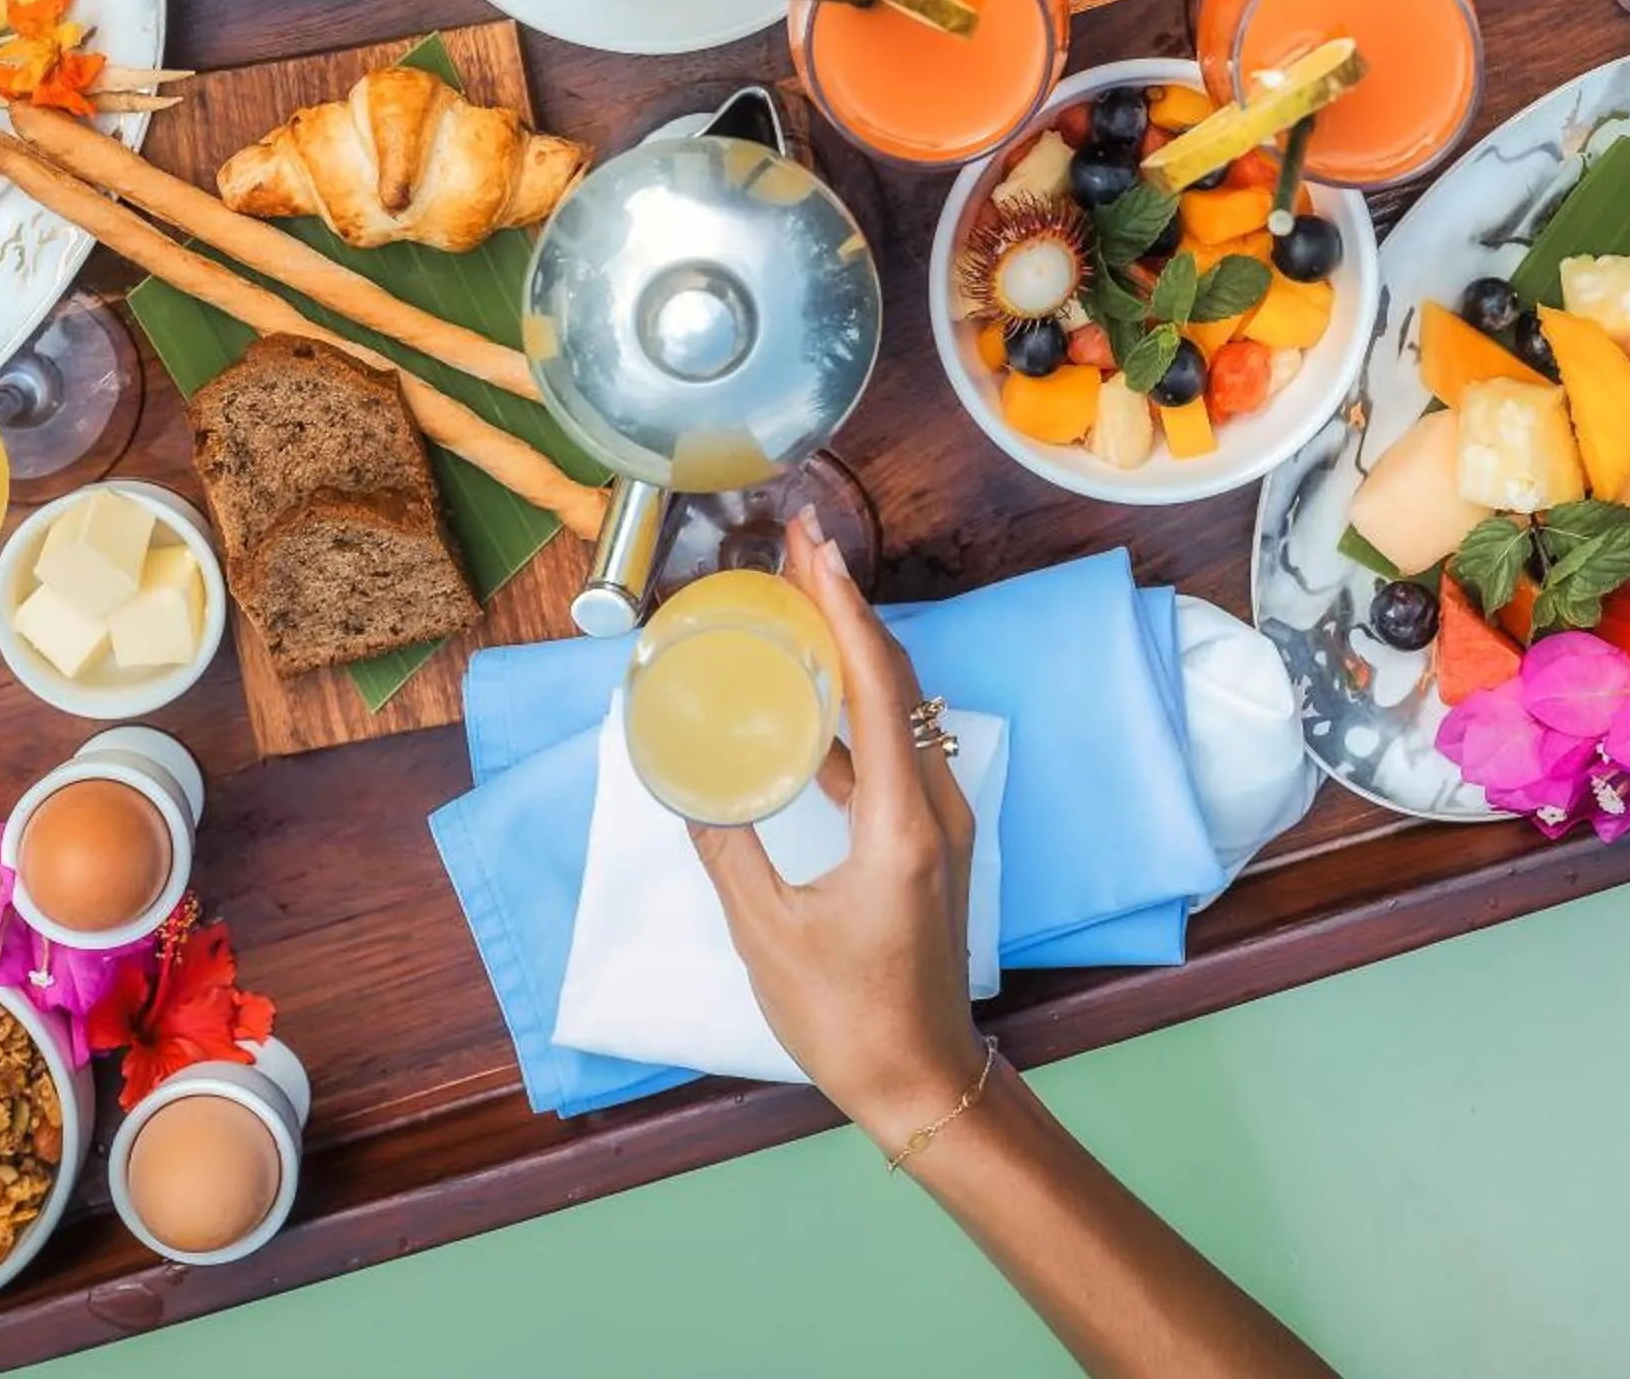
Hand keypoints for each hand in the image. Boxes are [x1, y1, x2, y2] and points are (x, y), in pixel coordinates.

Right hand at [690, 507, 986, 1147]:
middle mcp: (934, 807)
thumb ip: (726, 851)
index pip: (878, 687)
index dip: (845, 610)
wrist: (924, 1081)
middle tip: (801, 550)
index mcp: (900, 822)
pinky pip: (893, 753)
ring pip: (900, 712)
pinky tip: (810, 703)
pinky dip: (854, 712)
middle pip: (897, 681)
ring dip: (852, 653)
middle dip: (848, 608)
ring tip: (800, 606)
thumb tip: (690, 788)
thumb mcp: (766, 933)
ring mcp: (939, 823)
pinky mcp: (929, 842)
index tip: (814, 550)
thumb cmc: (849, 1018)